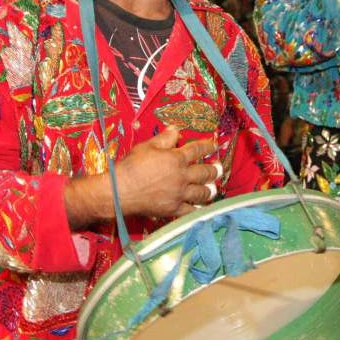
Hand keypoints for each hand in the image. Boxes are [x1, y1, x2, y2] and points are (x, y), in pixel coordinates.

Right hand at [65, 128, 219, 227]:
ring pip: (201, 192)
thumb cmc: (131, 166)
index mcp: (177, 159)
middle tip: (219, 169)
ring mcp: (179, 194)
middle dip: (214, 170)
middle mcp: (182, 176)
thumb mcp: (147, 146)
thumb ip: (164, 138)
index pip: (197, 150)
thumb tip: (176, 129)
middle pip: (204, 172)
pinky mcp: (173, 208)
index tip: (214, 145)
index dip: (208, 146)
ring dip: (209, 190)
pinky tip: (202, 208)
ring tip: (213, 188)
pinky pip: (190, 211)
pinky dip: (198, 210)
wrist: (120, 191)